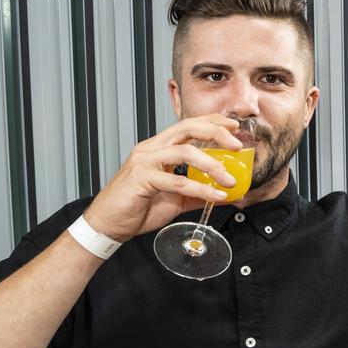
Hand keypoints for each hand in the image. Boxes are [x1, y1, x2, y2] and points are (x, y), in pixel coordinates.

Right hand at [83, 115, 242, 241]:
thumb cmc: (137, 207)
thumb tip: (227, 195)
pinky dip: (200, 188)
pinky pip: (177, 181)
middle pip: (187, 128)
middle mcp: (151, 149)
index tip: (233, 126)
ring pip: (185, 152)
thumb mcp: (176, 199)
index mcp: (159, 148)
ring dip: (212, 165)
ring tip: (229, 180)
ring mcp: (145, 161)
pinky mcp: (141, 178)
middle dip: (216, 132)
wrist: (109, 224)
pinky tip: (216, 196)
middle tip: (238, 145)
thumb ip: (199, 193)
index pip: (188, 125)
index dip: (211, 122)